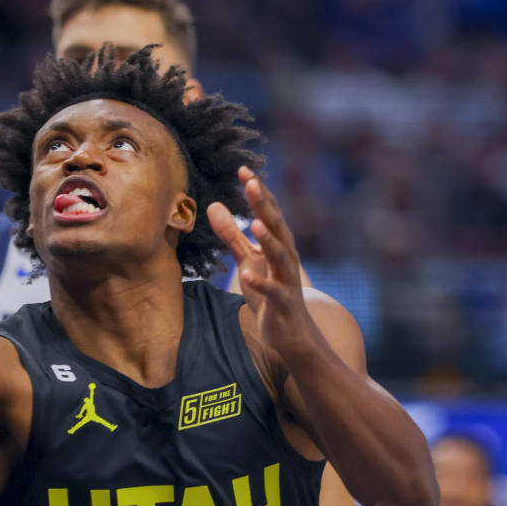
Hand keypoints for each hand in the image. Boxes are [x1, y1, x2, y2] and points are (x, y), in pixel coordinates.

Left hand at [207, 166, 319, 353]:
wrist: (293, 335)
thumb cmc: (270, 294)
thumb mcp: (248, 261)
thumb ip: (232, 235)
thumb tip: (213, 205)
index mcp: (279, 245)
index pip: (269, 213)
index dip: (258, 192)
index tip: (243, 170)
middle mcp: (287, 258)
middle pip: (277, 227)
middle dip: (264, 205)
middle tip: (252, 183)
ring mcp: (287, 280)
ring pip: (280, 256)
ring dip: (268, 240)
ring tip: (254, 223)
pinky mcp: (282, 303)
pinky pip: (272, 292)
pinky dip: (261, 283)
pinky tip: (248, 275)